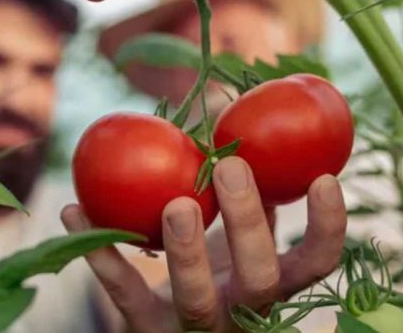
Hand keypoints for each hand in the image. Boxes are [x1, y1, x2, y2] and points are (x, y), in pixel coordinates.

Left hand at [61, 156, 346, 331]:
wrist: (169, 328)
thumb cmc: (209, 263)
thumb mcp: (229, 225)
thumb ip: (237, 175)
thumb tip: (223, 94)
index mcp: (271, 282)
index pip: (315, 263)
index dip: (328, 226)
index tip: (324, 175)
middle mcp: (241, 311)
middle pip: (261, 280)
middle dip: (249, 223)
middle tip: (232, 166)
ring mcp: (195, 327)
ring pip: (198, 301)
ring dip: (187, 251)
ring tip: (175, 203)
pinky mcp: (148, 332)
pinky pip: (125, 297)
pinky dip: (101, 254)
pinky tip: (74, 208)